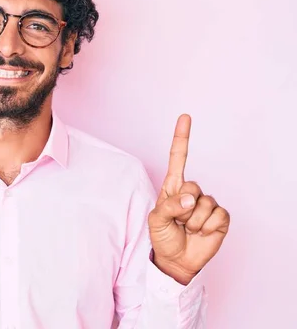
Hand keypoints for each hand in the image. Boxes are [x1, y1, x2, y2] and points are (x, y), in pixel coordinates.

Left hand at [148, 114, 229, 284]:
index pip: (178, 159)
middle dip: (182, 208)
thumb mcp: (156, 220)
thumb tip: (191, 199)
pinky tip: (202, 233)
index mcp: (173, 187)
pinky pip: (217, 216)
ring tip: (188, 229)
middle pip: (192, 187)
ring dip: (194, 221)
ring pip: (204, 204)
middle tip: (178, 221)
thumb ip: (169, 206)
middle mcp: (191, 192)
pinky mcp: (220, 217)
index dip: (181, 138)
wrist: (176, 260)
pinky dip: (207, 228)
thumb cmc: (163, 236)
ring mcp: (207, 204)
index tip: (185, 117)